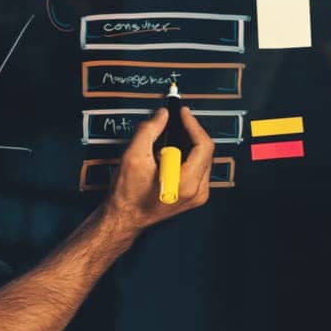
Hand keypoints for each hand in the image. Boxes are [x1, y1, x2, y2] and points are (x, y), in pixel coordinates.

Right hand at [104, 105, 214, 231]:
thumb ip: (148, 130)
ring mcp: (197, 195)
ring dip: (187, 144)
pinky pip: (197, 168)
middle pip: (205, 151)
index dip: (193, 124)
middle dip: (189, 132)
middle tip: (174, 120)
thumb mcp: (133, 157)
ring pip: (202, 158)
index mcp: (187, 183)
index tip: (182, 113)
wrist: (126, 217)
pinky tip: (168, 154)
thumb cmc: (128, 194)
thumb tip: (162, 115)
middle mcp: (197, 191)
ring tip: (167, 139)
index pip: (203, 146)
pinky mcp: (194, 195)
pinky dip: (185, 156)